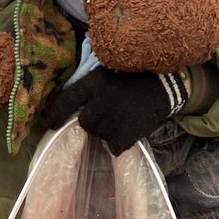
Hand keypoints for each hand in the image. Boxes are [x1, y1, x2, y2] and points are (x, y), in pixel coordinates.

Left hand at [43, 67, 186, 154]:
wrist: (167, 84)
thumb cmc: (135, 77)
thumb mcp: (109, 72)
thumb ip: (91, 87)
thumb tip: (70, 106)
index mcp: (94, 83)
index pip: (67, 100)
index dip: (56, 114)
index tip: (51, 124)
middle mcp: (101, 100)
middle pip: (85, 122)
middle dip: (91, 123)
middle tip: (105, 117)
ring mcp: (115, 117)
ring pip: (100, 135)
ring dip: (106, 132)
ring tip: (120, 122)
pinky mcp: (129, 132)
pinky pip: (115, 146)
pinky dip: (119, 144)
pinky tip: (126, 134)